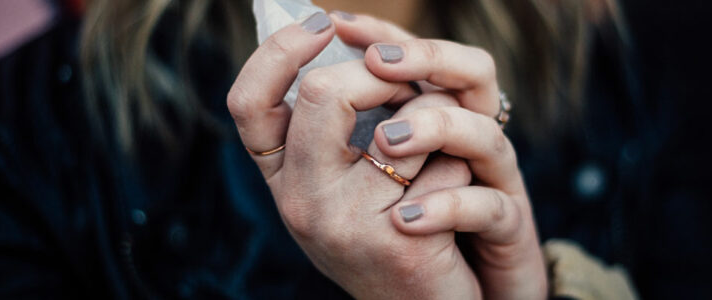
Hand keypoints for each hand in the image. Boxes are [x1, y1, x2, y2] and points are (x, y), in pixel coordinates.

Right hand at [228, 13, 480, 297]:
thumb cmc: (385, 230)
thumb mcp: (343, 179)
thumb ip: (336, 122)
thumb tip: (351, 35)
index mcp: (281, 180)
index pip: (248, 103)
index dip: (280, 52)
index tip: (324, 24)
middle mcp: (299, 203)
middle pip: (322, 93)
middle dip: (382, 74)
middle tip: (411, 82)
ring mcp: (344, 225)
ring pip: (404, 125)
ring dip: (437, 119)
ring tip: (444, 142)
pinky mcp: (400, 243)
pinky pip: (447, 165)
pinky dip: (463, 166)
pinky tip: (459, 191)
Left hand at [333, 13, 548, 298]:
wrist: (454, 295)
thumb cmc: (408, 232)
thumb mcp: (371, 180)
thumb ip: (347, 131)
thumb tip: (301, 78)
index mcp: (439, 117)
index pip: (427, 57)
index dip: (381, 33)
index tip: (332, 24)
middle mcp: (472, 139)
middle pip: (470, 73)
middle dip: (418, 61)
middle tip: (373, 64)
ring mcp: (494, 182)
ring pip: (483, 132)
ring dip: (435, 128)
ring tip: (389, 140)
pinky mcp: (506, 226)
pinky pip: (489, 208)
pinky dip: (446, 208)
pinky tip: (406, 219)